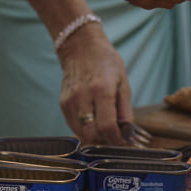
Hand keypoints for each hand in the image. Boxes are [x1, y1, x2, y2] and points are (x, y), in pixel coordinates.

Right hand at [57, 24, 131, 144]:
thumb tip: (127, 133)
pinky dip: (85, 129)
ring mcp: (70, 101)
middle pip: (91, 134)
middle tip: (114, 137)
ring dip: (94, 136)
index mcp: (102, 90)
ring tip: (104, 128)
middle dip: (104, 141)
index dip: (115, 140)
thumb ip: (125, 110)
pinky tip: (93, 121)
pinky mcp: (63, 103)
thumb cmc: (107, 63)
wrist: (81, 48)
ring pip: (81, 133)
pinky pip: (73, 126)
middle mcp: (83, 96)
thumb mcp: (123, 83)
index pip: (106, 126)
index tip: (122, 142)